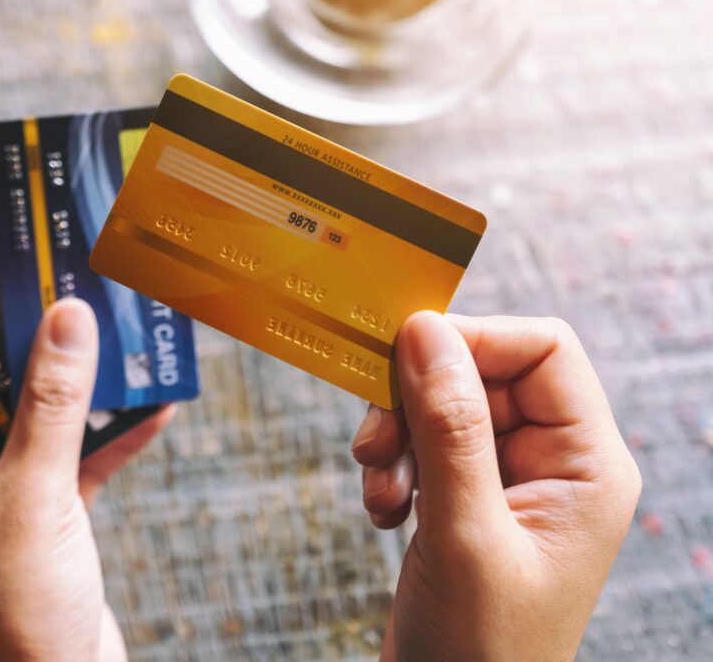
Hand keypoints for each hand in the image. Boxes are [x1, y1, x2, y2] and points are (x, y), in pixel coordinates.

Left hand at [0, 299, 173, 661]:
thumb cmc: (17, 610)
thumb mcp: (34, 494)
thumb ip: (51, 405)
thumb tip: (66, 320)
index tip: (23, 280)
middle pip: (0, 393)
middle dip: (49, 353)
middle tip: (85, 298)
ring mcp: (2, 497)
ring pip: (45, 423)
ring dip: (89, 392)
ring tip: (127, 342)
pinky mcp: (46, 516)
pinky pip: (77, 460)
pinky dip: (112, 437)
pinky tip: (154, 406)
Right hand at [351, 313, 640, 661]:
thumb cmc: (482, 649)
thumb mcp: (465, 533)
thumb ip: (449, 428)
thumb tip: (426, 332)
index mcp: (588, 465)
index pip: (543, 350)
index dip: (474, 341)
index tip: (404, 355)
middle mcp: (554, 464)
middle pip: (483, 375)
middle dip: (419, 402)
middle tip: (375, 441)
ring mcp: (509, 483)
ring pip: (444, 409)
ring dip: (399, 438)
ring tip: (379, 488)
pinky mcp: (467, 501)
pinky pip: (425, 447)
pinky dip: (393, 468)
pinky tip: (385, 513)